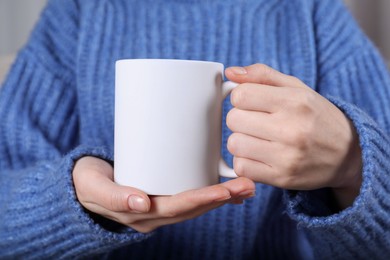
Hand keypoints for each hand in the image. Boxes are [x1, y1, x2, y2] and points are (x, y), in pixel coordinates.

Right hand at [72, 156, 255, 232]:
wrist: (82, 185)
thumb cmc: (87, 183)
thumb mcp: (94, 187)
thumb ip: (114, 197)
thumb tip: (142, 203)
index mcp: (142, 214)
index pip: (178, 208)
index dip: (202, 199)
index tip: (225, 190)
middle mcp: (155, 215)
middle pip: (194, 208)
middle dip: (222, 198)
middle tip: (248, 186)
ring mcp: (160, 208)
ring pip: (196, 205)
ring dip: (222, 197)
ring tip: (247, 187)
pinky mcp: (162, 196)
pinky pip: (190, 199)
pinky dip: (211, 194)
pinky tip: (229, 189)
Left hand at [225, 64, 361, 208]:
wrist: (348, 155)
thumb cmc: (317, 117)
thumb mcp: (297, 88)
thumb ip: (262, 75)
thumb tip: (230, 72)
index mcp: (295, 101)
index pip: (240, 95)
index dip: (240, 97)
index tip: (251, 102)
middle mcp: (291, 129)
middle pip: (233, 120)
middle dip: (240, 119)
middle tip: (256, 122)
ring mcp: (286, 157)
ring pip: (234, 144)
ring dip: (240, 141)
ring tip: (257, 140)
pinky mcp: (281, 178)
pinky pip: (241, 167)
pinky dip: (245, 161)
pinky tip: (259, 156)